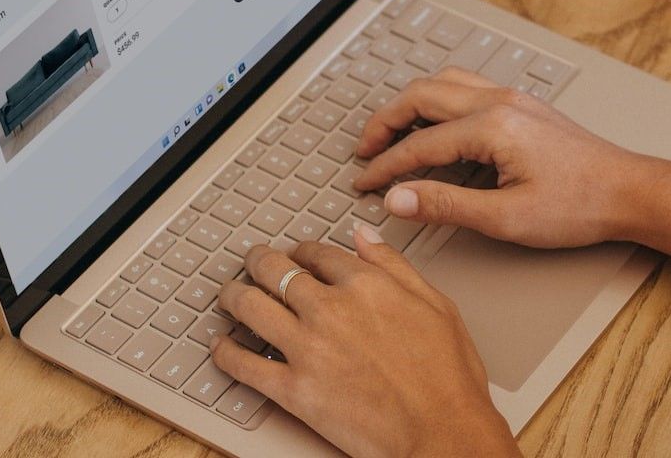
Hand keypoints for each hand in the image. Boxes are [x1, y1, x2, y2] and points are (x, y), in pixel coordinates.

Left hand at [211, 236, 518, 457]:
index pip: (316, 252)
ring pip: (249, 307)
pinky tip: (222, 348)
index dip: (300, 251)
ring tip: (228, 296)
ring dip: (232, 296)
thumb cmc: (448, 378)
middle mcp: (330, 309)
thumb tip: (364, 237)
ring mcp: (307, 348)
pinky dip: (225, 353)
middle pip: (274, 270)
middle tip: (251, 263)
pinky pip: (243, 365)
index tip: (296, 255)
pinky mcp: (293, 390)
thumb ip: (395, 266)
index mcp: (366, 285)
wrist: (443, 433)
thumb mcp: (436, 305)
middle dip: (258, 262)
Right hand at [351, 67, 670, 248]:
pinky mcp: (524, 106)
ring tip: (391, 134)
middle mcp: (500, 102)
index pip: (419, 145)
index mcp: (492, 127)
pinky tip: (435, 125)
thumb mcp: (507, 218)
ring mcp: (514, 99)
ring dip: (411, 105)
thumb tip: (398, 199)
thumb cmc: (580, 206)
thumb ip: (446, 205)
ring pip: (444, 83)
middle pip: (422, 95)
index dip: (385, 167)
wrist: (630, 191)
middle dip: (386, 122)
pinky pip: (467, 88)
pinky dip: (438, 101)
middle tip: (364, 151)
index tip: (363, 185)